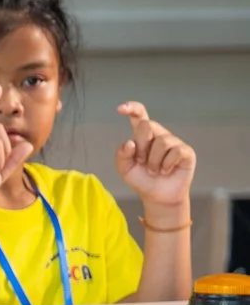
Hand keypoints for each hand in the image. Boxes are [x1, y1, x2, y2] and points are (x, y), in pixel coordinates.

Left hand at [115, 101, 194, 216]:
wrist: (158, 196)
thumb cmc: (142, 180)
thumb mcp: (125, 169)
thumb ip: (122, 155)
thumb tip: (130, 143)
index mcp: (143, 136)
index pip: (139, 116)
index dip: (131, 108)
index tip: (120, 109)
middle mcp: (159, 135)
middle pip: (146, 125)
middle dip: (141, 146)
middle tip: (142, 162)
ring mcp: (174, 142)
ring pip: (161, 141)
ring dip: (153, 161)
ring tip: (154, 170)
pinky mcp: (185, 151)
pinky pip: (174, 151)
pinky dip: (166, 165)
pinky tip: (166, 171)